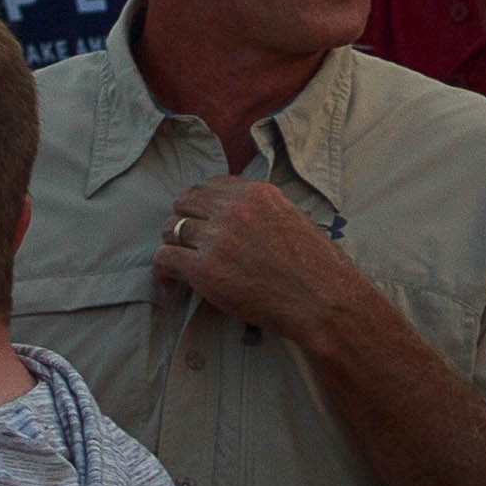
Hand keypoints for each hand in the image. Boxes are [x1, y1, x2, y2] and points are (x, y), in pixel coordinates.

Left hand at [156, 172, 359, 338]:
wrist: (322, 301)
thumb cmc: (316, 267)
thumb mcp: (293, 219)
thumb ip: (261, 210)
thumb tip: (239, 217)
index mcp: (256, 193)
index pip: (211, 184)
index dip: (203, 204)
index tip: (205, 220)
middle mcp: (233, 208)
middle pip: (185, 201)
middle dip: (184, 219)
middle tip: (189, 242)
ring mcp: (217, 238)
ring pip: (171, 228)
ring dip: (173, 245)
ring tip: (180, 264)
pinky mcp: (205, 269)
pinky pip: (164, 258)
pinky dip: (163, 270)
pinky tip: (171, 283)